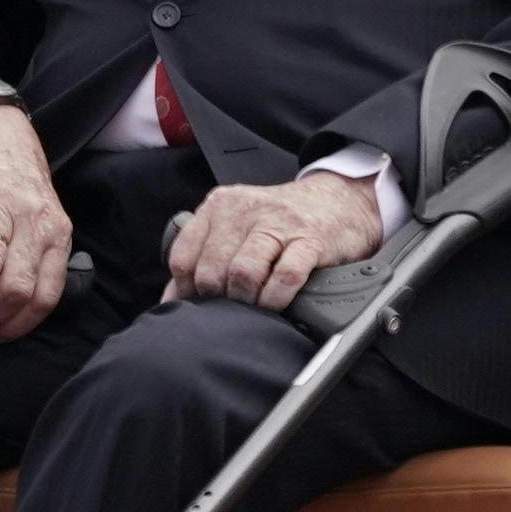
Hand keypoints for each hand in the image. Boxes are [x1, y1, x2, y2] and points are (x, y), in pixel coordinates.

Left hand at [164, 171, 383, 313]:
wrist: (339, 201)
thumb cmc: (281, 222)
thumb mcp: (237, 226)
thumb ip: (202, 256)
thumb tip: (171, 301)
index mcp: (220, 205)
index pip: (184, 256)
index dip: (186, 290)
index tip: (199, 304)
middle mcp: (246, 209)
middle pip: (212, 269)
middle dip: (218, 299)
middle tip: (230, 310)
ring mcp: (279, 223)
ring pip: (243, 273)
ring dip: (245, 302)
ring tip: (253, 309)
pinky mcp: (310, 240)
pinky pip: (285, 277)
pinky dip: (275, 299)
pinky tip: (276, 305)